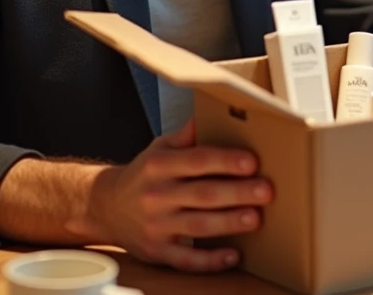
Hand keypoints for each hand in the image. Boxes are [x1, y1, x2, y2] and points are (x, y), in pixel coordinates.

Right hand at [89, 118, 272, 272]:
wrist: (106, 207)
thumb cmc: (144, 175)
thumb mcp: (159, 148)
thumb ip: (186, 135)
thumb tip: (212, 113)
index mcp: (159, 166)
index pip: (197, 160)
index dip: (225, 161)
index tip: (252, 162)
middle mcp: (156, 195)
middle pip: (203, 194)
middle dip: (237, 192)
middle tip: (266, 191)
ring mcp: (156, 226)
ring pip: (198, 225)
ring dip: (229, 222)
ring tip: (255, 218)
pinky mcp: (157, 251)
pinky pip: (186, 259)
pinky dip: (210, 260)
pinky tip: (233, 255)